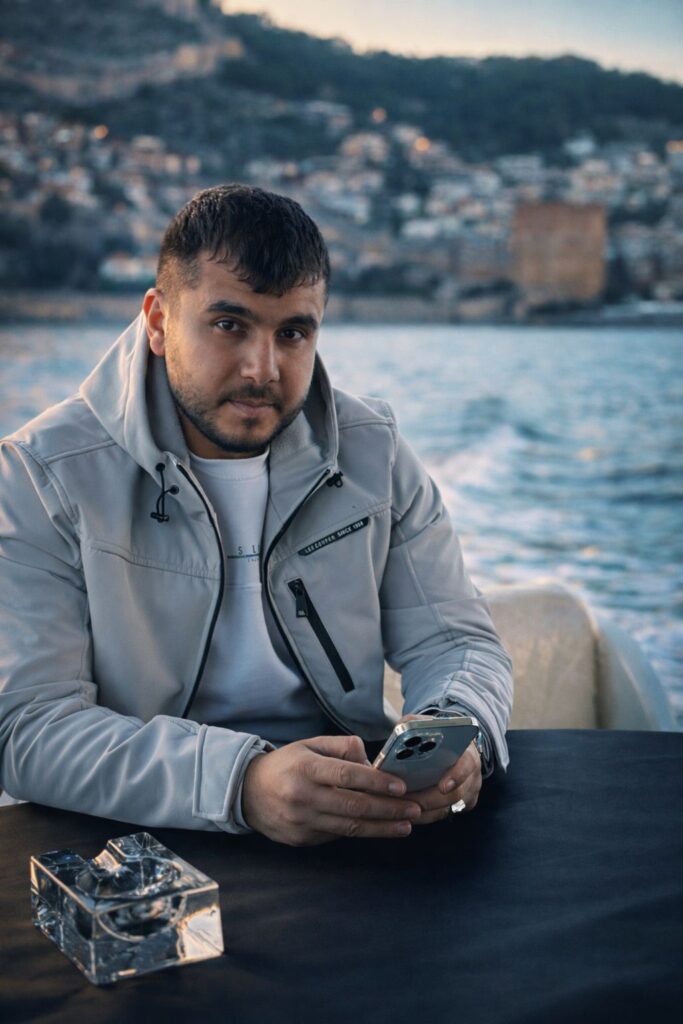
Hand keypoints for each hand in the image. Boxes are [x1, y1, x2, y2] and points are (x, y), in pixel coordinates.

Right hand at [241, 734, 423, 845]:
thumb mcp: (310, 746)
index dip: (376, 782)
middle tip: (414, 810)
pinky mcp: (301, 839)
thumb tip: (370, 758)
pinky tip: (379, 829)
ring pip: (349, 827)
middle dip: (388, 809)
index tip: (401, 787)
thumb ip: (341, 747)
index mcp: (306, 768)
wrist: (247, 792)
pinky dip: (359, 832)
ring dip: (381, 827)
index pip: (347, 776)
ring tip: (405, 825)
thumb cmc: (286, 765)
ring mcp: (301, 822)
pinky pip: (335, 836)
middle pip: (353, 806)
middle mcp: (303, 797)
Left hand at [396, 714, 481, 823]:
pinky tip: (407, 814)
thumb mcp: (426, 723)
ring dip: (424, 811)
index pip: (467, 765)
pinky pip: (444, 815)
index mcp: (466, 751)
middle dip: (430, 799)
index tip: (443, 787)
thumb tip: (400, 732)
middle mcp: (472, 774)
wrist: (451, 743)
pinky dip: (426, 816)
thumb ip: (413, 724)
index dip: (456, 776)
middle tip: (407, 802)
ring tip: (401, 809)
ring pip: (448, 808)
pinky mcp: (463, 805)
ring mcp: (469, 791)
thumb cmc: (436, 733)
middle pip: (456, 793)